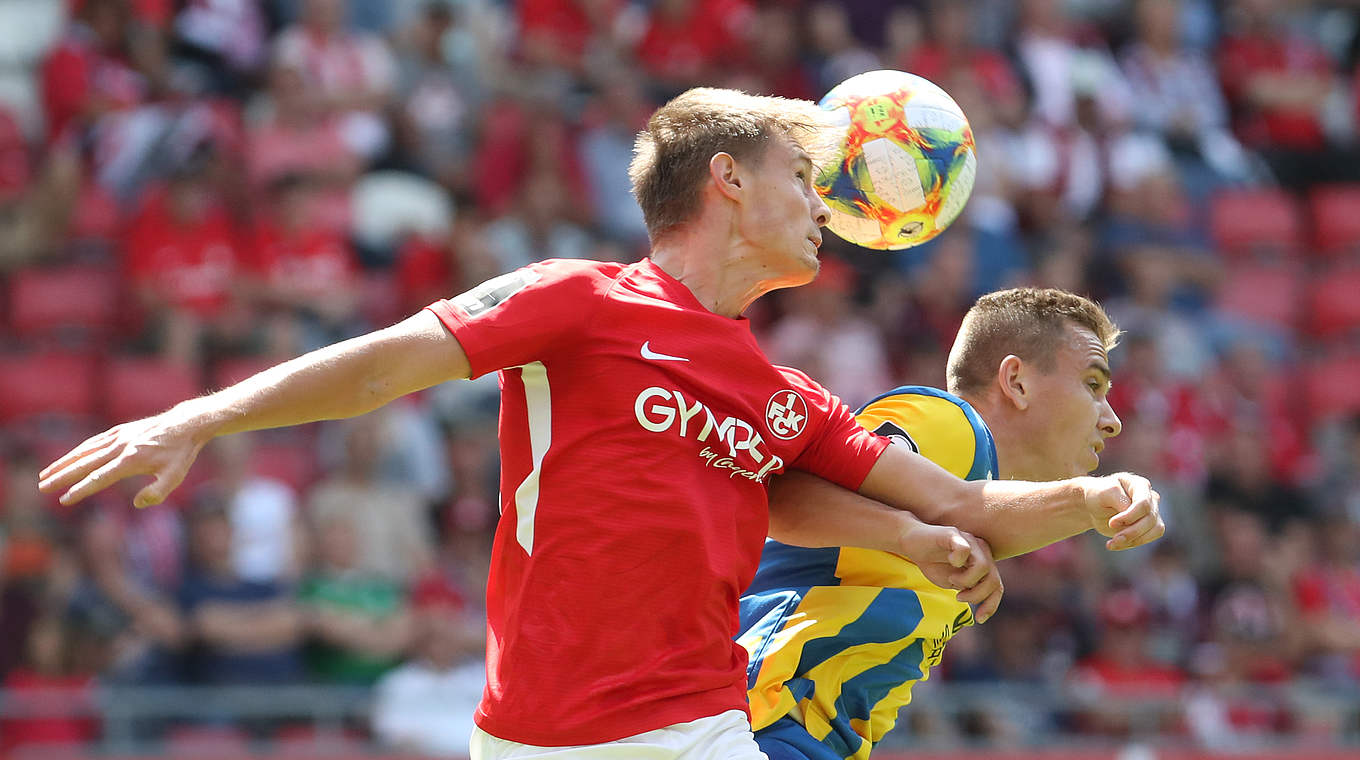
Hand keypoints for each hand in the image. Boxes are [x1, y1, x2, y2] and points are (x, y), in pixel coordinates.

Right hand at [38, 410, 210, 508]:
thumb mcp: (175, 477)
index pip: (99, 478)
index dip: (80, 490)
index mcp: (131, 460)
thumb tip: (138, 503)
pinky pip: (93, 442)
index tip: (64, 500)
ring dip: (63, 463)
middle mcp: (121, 447)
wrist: (185, 424)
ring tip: (45, 474)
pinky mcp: (119, 430)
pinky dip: (77, 451)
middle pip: (84, 463)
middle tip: (42, 487)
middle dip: (61, 477)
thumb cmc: (181, 454)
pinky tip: (67, 458)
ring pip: (84, 451)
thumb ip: (157, 494)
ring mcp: (118, 436)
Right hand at [899, 520, 1003, 623]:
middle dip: (977, 595)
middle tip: (959, 597)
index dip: (991, 605)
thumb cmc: (934, 563)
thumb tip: (982, 601)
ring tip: (952, 580)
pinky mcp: (954, 534)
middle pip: (993, 580)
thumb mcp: (954, 582)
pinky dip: (958, 560)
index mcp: (983, 563)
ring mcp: (969, 541)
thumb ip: (970, 589)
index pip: (996, 586)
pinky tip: (950, 561)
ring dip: (966, 581)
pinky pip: (965, 550)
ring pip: (983, 567)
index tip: (979, 619)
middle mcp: (981, 551)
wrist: (911, 542)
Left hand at [1078, 473, 1164, 550]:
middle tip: (1114, 540)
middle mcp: (1150, 497)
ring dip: (1134, 540)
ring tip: (1112, 543)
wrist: (1094, 506)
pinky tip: (1116, 544)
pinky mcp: (1150, 525)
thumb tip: (1130, 509)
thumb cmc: (1098, 495)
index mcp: (1139, 484)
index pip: (1143, 503)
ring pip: (1155, 530)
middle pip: (1150, 518)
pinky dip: (1132, 543)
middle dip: (1132, 532)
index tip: (1111, 524)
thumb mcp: (1103, 493)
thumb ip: (1118, 498)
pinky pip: (1149, 537)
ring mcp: (1152, 511)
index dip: (1129, 517)